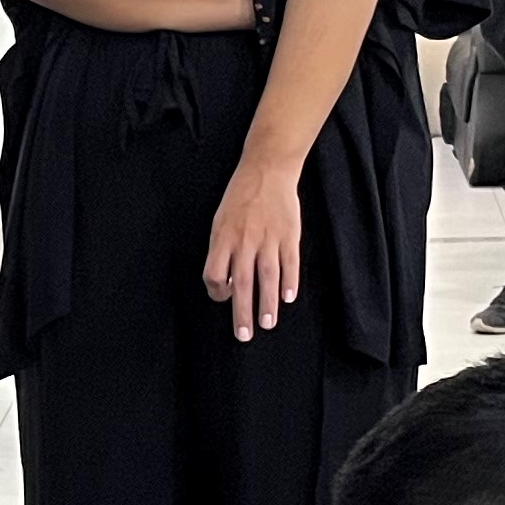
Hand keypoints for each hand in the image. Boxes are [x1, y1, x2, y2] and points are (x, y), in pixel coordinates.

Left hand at [203, 150, 307, 342]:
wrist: (268, 169)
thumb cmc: (240, 198)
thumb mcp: (221, 220)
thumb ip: (222, 251)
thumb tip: (228, 283)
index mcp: (223, 237)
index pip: (214, 274)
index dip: (217, 291)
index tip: (225, 297)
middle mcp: (245, 240)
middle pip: (242, 283)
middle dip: (242, 312)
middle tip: (244, 335)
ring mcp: (269, 238)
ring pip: (268, 277)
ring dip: (268, 303)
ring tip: (268, 323)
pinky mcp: (289, 234)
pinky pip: (290, 263)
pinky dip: (289, 282)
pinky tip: (288, 298)